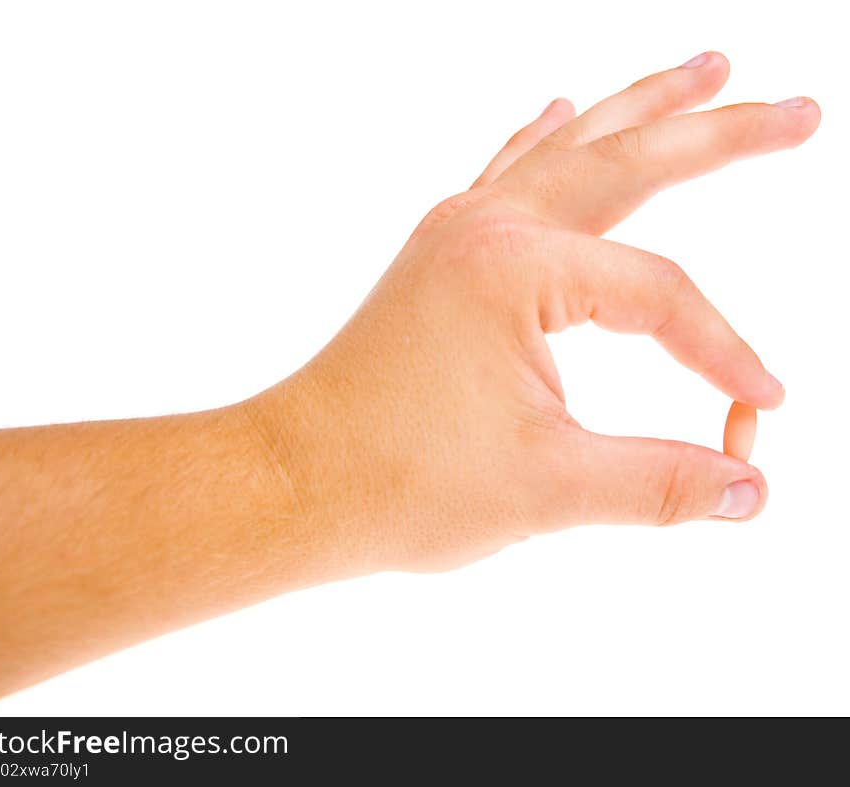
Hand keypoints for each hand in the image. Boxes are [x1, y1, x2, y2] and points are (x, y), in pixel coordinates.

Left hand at [247, 51, 818, 571]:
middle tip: (798, 110)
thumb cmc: (395, 481)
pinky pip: (506, 175)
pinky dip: (547, 143)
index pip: (660, 297)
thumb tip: (749, 493)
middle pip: (628, 163)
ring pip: (569, 153)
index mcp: (517, 267)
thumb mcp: (546, 489)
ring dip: (639, 113)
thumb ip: (658, 484)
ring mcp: (457, 234)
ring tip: (703, 69)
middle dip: (718, 133)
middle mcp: (486, 227)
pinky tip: (564, 113)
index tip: (757, 413)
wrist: (294, 483)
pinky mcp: (440, 259)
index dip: (723, 354)